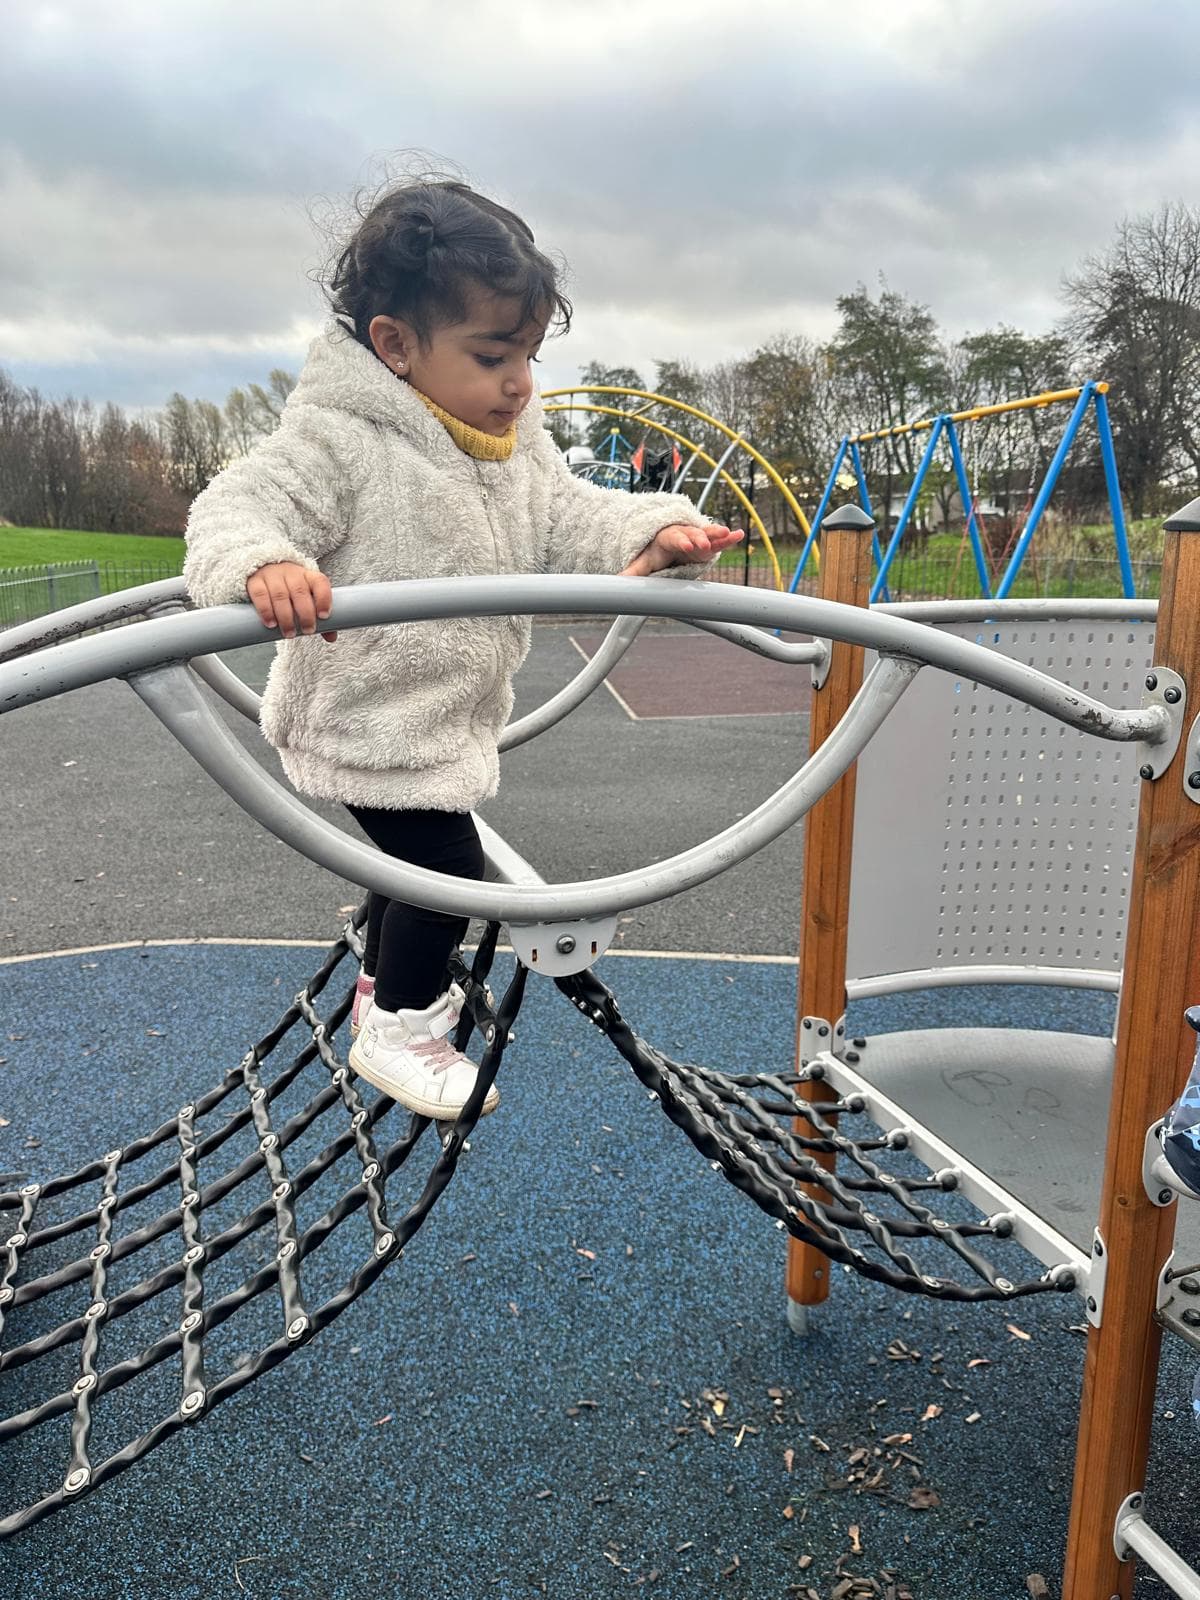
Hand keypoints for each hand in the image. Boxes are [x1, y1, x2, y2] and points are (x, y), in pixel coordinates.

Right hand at [246, 562, 336, 641]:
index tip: (324, 616)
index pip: (320, 582)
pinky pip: (260, 595)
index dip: (324, 598)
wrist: (263, 569)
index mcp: (308, 575)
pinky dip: (266, 610)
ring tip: (289, 633)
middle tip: (307, 631)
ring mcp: (272, 576)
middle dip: (305, 614)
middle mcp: (291, 573)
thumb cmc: (290, 588)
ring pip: (280, 595)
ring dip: (285, 617)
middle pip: (299, 591)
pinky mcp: (255, 582)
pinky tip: (270, 623)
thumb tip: (331, 637)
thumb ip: (318, 616)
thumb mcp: (306, 597)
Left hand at [620, 523, 743, 577]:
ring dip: (717, 534)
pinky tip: (739, 534)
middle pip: (692, 534)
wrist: (665, 542)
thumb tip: (617, 584)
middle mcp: (684, 534)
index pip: (674, 538)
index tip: (686, 546)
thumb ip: (633, 573)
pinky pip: (719, 540)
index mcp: (668, 537)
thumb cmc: (655, 552)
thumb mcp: (644, 562)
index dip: (680, 541)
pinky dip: (728, 538)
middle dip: (698, 538)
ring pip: (707, 534)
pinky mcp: (708, 543)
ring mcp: (697, 538)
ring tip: (728, 532)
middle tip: (704, 543)